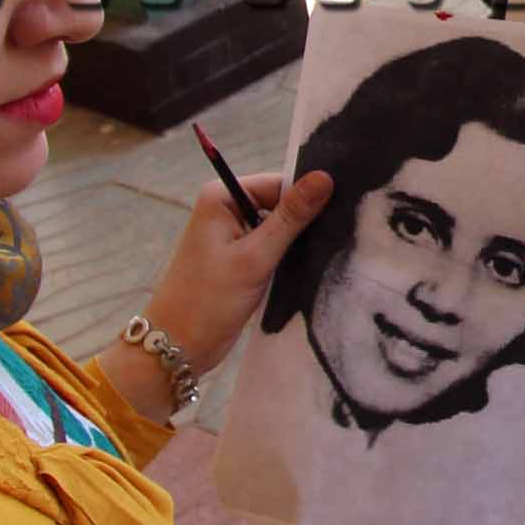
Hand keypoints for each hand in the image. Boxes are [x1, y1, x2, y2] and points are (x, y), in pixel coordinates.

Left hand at [100, 169, 333, 415]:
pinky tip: (315, 266)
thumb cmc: (208, 300)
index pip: (279, 183)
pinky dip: (291, 257)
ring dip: (301, 242)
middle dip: (306, 220)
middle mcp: (226, 210)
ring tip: (333, 251)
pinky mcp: (242, 260)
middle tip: (344, 234)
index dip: (309, 195)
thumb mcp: (254, 257)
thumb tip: (324, 177)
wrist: (179, 346)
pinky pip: (274, 249)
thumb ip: (291, 218)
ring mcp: (234, 236)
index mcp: (221, 197)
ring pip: (281, 228)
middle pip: (281, 203)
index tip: (346, 208)